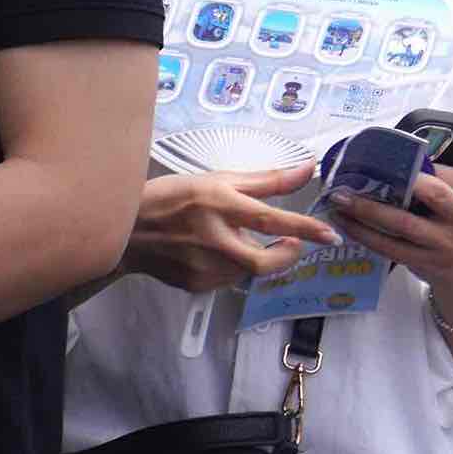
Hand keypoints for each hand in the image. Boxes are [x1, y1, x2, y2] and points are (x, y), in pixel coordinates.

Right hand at [121, 163, 340, 293]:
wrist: (124, 231)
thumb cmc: (171, 197)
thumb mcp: (218, 178)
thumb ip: (267, 179)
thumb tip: (307, 169)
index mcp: (220, 206)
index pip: (271, 220)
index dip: (304, 228)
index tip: (328, 234)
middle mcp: (213, 240)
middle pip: (265, 262)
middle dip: (288, 255)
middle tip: (295, 242)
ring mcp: (203, 267)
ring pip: (249, 270)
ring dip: (259, 256)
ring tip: (242, 237)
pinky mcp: (196, 284)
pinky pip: (230, 278)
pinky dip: (236, 265)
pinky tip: (221, 250)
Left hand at [329, 160, 452, 324]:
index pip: (444, 170)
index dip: (414, 161)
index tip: (384, 153)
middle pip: (430, 193)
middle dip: (396, 180)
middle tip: (361, 171)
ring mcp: (442, 242)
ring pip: (402, 223)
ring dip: (367, 210)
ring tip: (340, 198)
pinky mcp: (422, 261)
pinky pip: (388, 246)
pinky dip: (364, 234)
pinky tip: (346, 223)